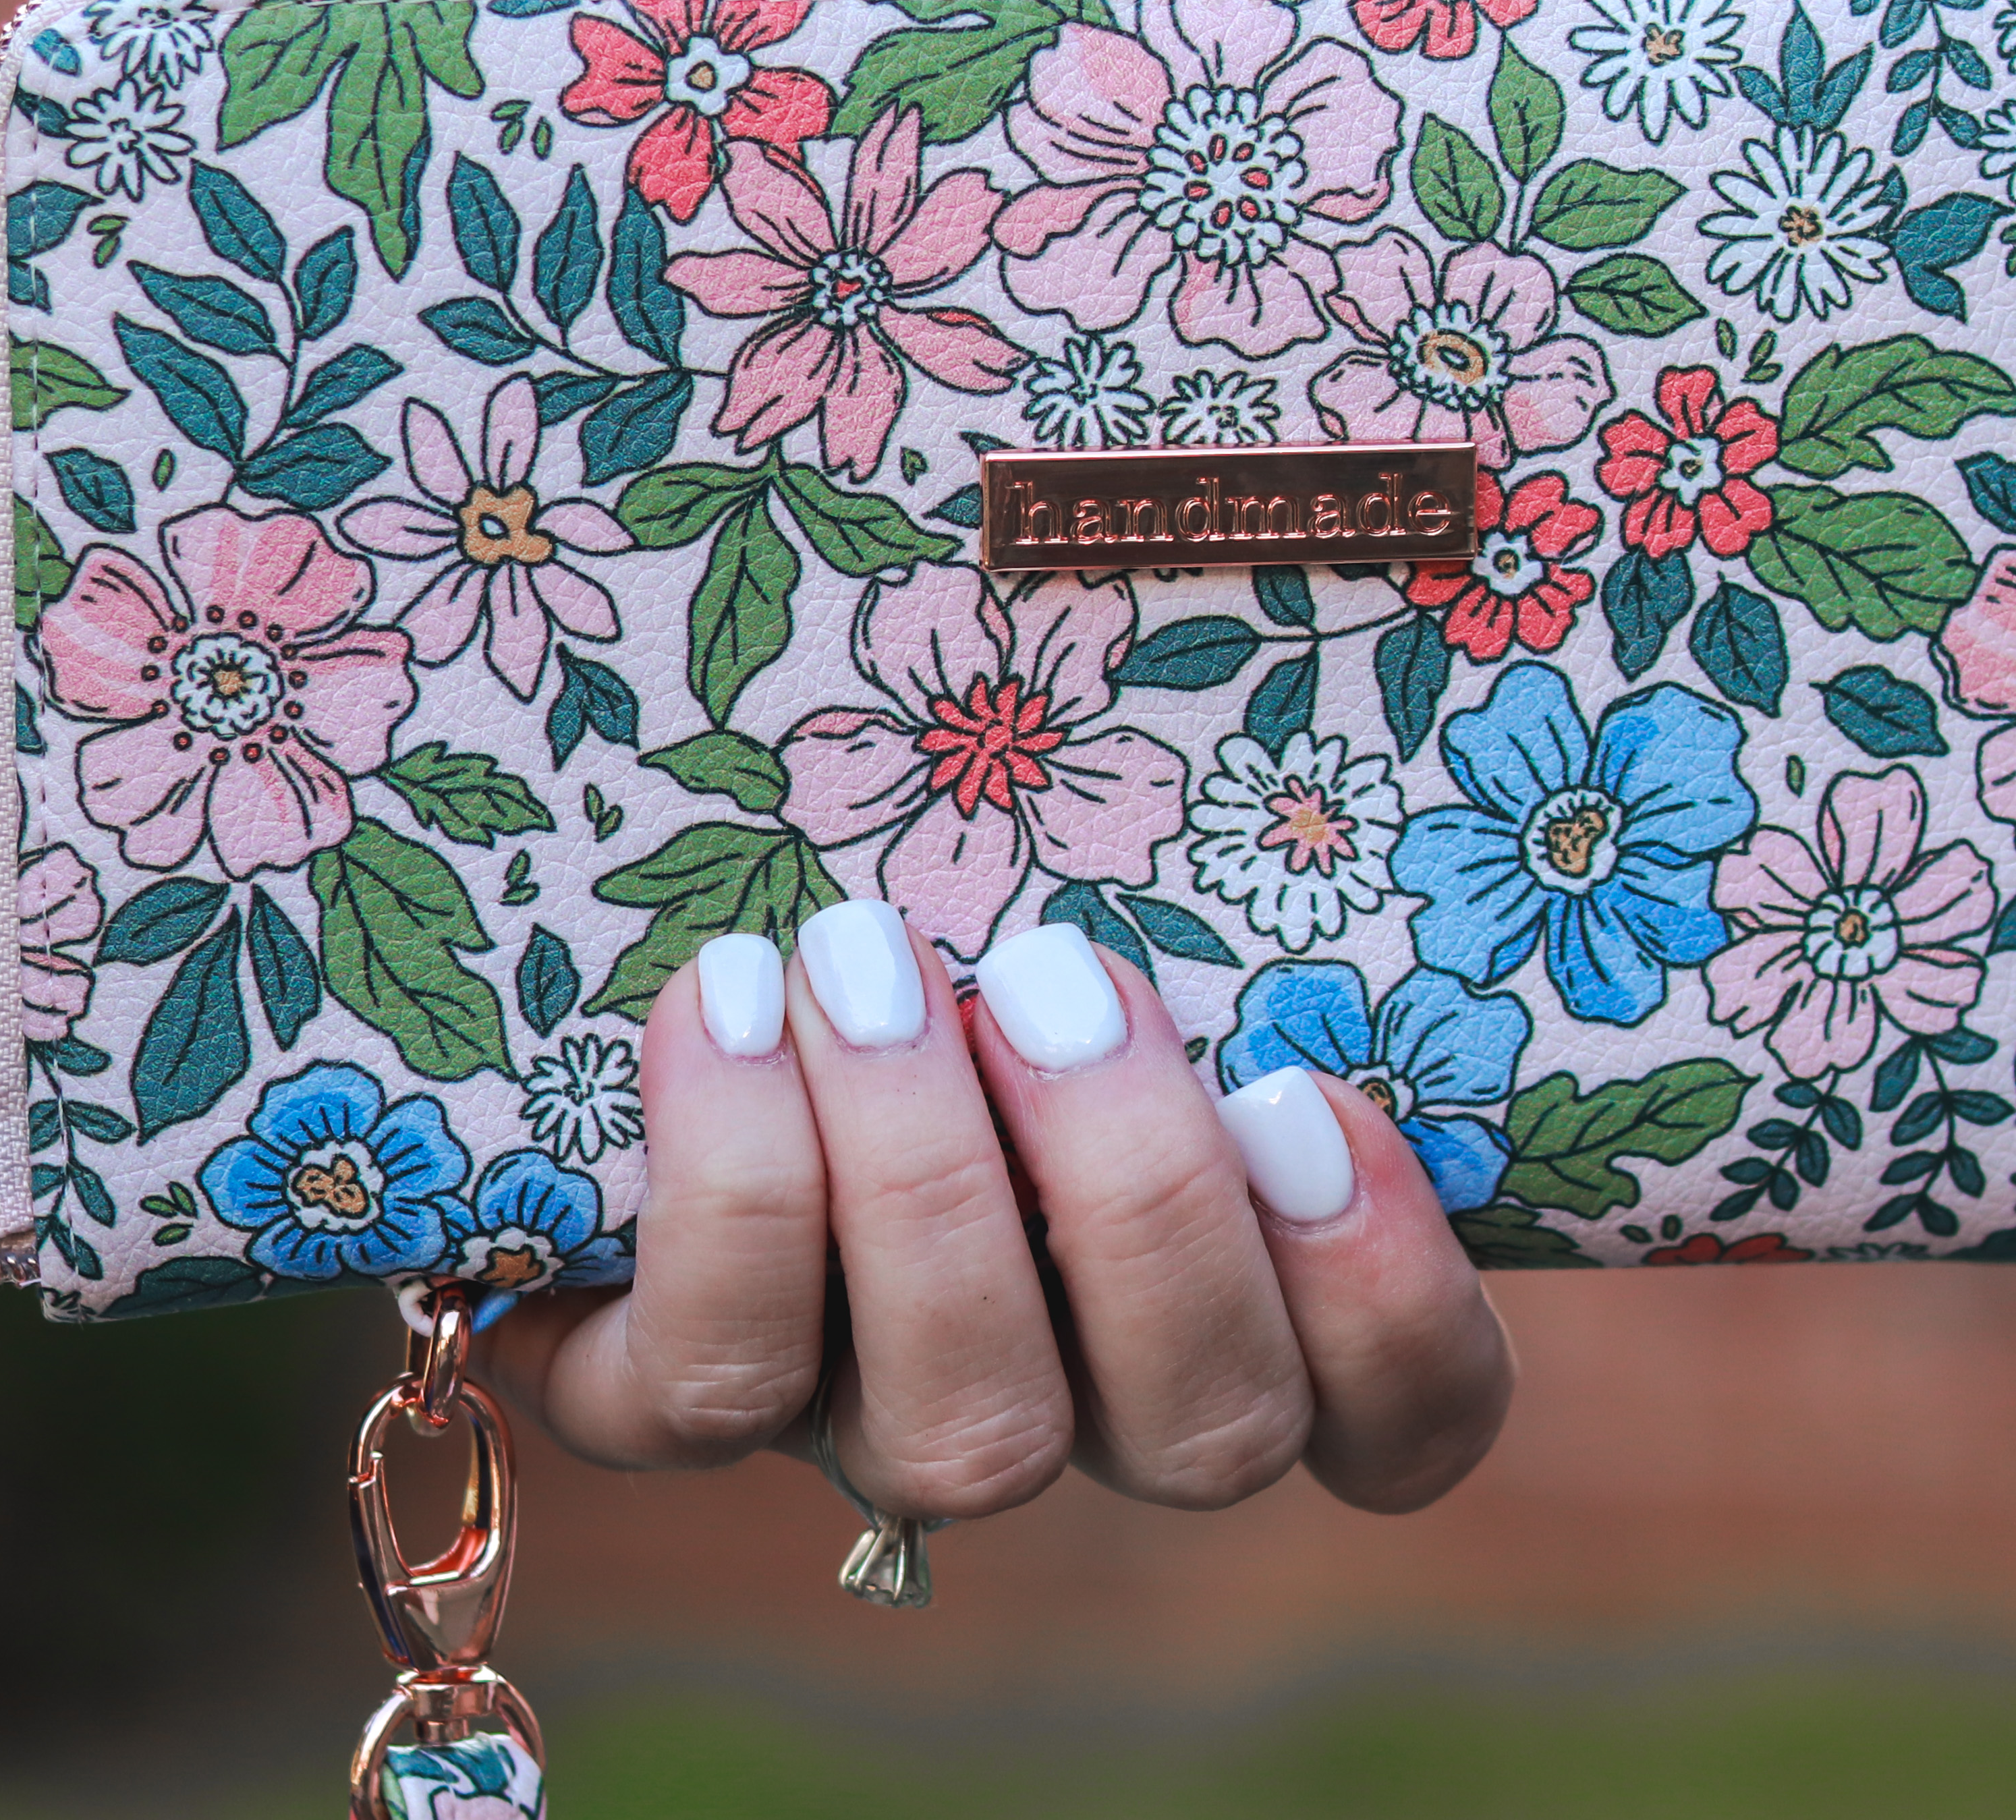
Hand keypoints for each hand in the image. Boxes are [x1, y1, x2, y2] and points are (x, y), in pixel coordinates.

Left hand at [480, 901, 1512, 1517]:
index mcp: (1243, 1291)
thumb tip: (1345, 579)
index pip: (1406, 1415)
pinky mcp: (677, 1406)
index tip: (1308, 1093)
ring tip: (868, 958)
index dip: (1392, 1298)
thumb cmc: (949, 864)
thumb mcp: (1111, 847)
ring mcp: (882, 1422)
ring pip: (974, 1436)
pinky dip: (736, 1193)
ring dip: (930, 1184)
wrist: (608, 953)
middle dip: (1147, 1201)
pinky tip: (724, 999)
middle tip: (1061, 973)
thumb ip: (1247, 814)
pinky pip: (721, 1387)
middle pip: (1207, 1432)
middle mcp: (1085, 1398)